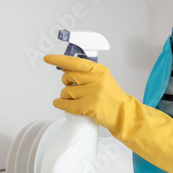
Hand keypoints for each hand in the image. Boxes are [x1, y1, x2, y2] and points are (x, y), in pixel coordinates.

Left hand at [43, 54, 172, 172]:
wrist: (125, 114)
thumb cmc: (112, 97)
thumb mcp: (103, 79)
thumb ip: (88, 73)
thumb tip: (66, 68)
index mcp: (99, 70)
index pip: (75, 62)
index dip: (59, 59)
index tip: (47, 58)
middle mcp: (96, 79)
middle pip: (68, 77)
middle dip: (67, 83)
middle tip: (73, 88)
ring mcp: (92, 93)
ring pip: (66, 91)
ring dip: (65, 96)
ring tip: (74, 100)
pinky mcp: (88, 107)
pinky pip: (66, 104)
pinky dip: (60, 104)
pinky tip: (60, 104)